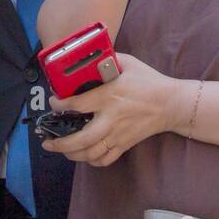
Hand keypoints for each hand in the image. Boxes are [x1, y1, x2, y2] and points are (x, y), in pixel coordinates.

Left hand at [41, 53, 184, 166]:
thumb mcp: (128, 63)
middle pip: (80, 139)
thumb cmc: (149, 81)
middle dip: (60, 143)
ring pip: (91, 153)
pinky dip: (92, 161)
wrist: (171, 104)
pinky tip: (84, 155)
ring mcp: (118, 134)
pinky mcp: (125, 144)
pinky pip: (105, 159)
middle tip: (47, 142)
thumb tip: (89, 58)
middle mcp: (111, 118)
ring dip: (72, 155)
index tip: (53, 103)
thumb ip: (107, 61)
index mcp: (109, 96)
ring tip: (61, 150)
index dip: (60, 105)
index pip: (77, 105)